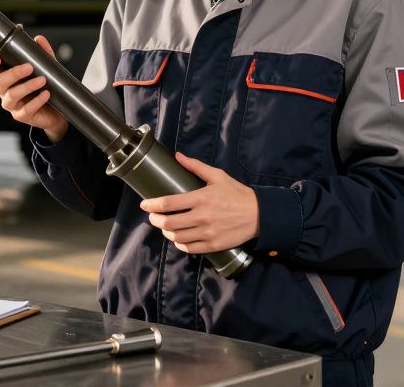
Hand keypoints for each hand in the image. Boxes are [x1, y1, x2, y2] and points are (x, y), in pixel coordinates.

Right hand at [0, 35, 67, 141]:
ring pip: (12, 95)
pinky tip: (46, 94)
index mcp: (5, 77)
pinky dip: (37, 100)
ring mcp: (12, 105)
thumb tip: (39, 39)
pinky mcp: (21, 116)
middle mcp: (4, 91)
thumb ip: (42, 54)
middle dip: (14, 73)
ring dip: (28, 86)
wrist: (56, 112)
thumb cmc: (45, 88)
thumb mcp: (45, 68)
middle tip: (30, 67)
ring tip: (42, 80)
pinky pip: (26, 109)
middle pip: (0, 81)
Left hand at [140, 153, 259, 254]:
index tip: (144, 204)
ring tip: (164, 227)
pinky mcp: (213, 244)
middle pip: (168, 222)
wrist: (259, 214)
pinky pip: (190, 248)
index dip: (152, 205)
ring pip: (177, 237)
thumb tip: (178, 156)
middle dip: (155, 220)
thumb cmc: (237, 193)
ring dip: (166, 232)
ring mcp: (207, 232)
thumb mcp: (218, 176)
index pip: (168, 203)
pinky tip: (178, 239)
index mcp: (201, 198)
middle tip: (153, 216)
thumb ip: (196, 166)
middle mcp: (202, 217)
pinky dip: (179, 244)